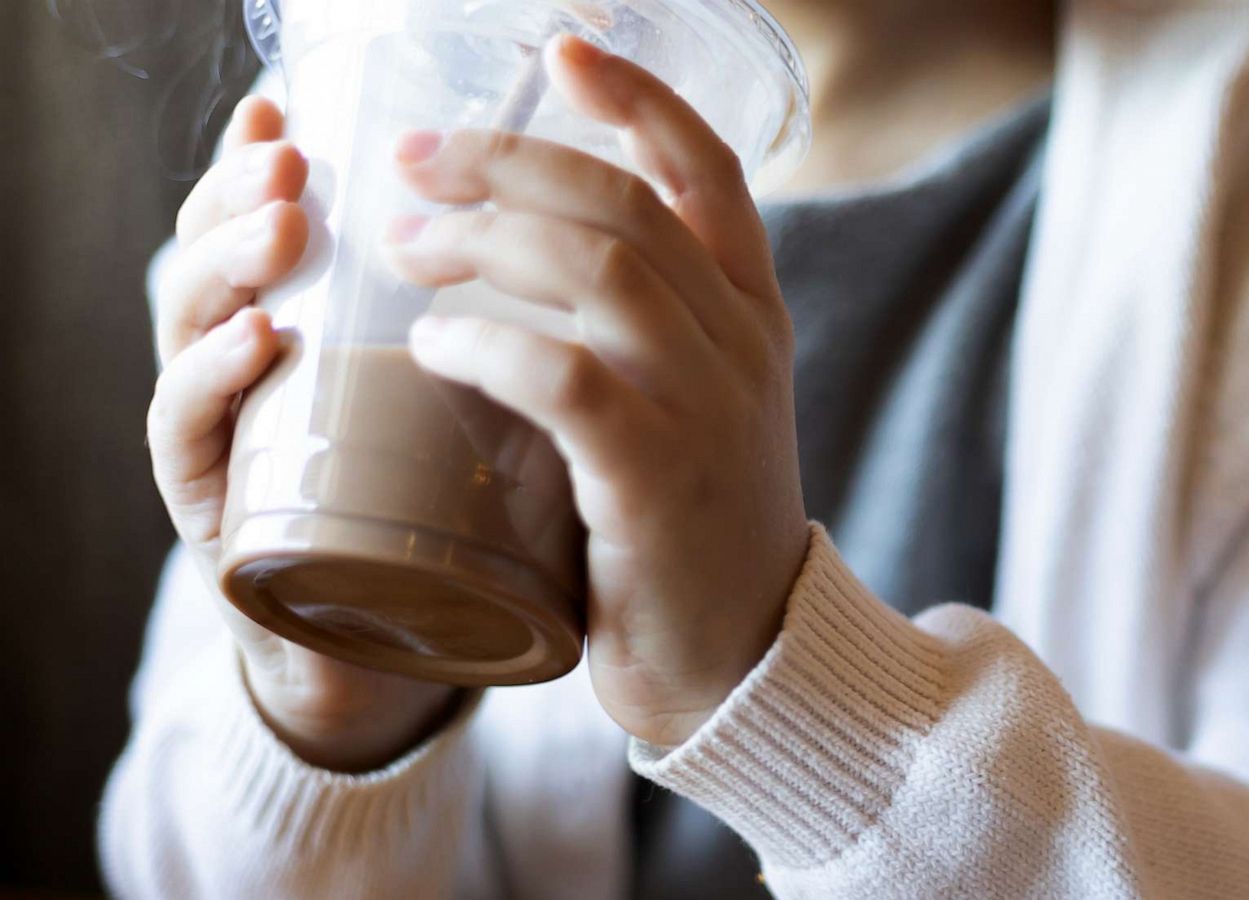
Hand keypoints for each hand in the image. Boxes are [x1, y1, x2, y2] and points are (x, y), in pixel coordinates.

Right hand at [147, 97, 460, 771]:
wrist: (418, 646)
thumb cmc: (450, 508)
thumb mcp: (474, 393)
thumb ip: (492, 318)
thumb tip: (580, 224)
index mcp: (313, 329)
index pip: (270, 224)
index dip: (265, 161)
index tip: (290, 109)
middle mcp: (259, 371)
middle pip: (220, 255)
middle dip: (243, 195)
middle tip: (289, 160)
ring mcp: (234, 439)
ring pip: (193, 326)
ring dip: (229, 267)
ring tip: (283, 229)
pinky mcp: (227, 516)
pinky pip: (195, 436)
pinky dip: (214, 381)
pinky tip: (256, 343)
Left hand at [389, 36, 810, 745]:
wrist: (743, 659)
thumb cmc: (691, 525)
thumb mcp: (695, 405)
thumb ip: (642, 328)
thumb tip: (517, 250)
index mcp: (752, 315)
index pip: (709, 172)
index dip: (635, 102)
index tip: (563, 51)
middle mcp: (740, 346)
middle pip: (625, 207)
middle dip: (508, 163)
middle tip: (413, 160)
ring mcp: (707, 410)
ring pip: (600, 272)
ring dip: (484, 242)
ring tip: (403, 245)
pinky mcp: (658, 482)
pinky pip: (568, 379)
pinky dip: (489, 343)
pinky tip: (432, 339)